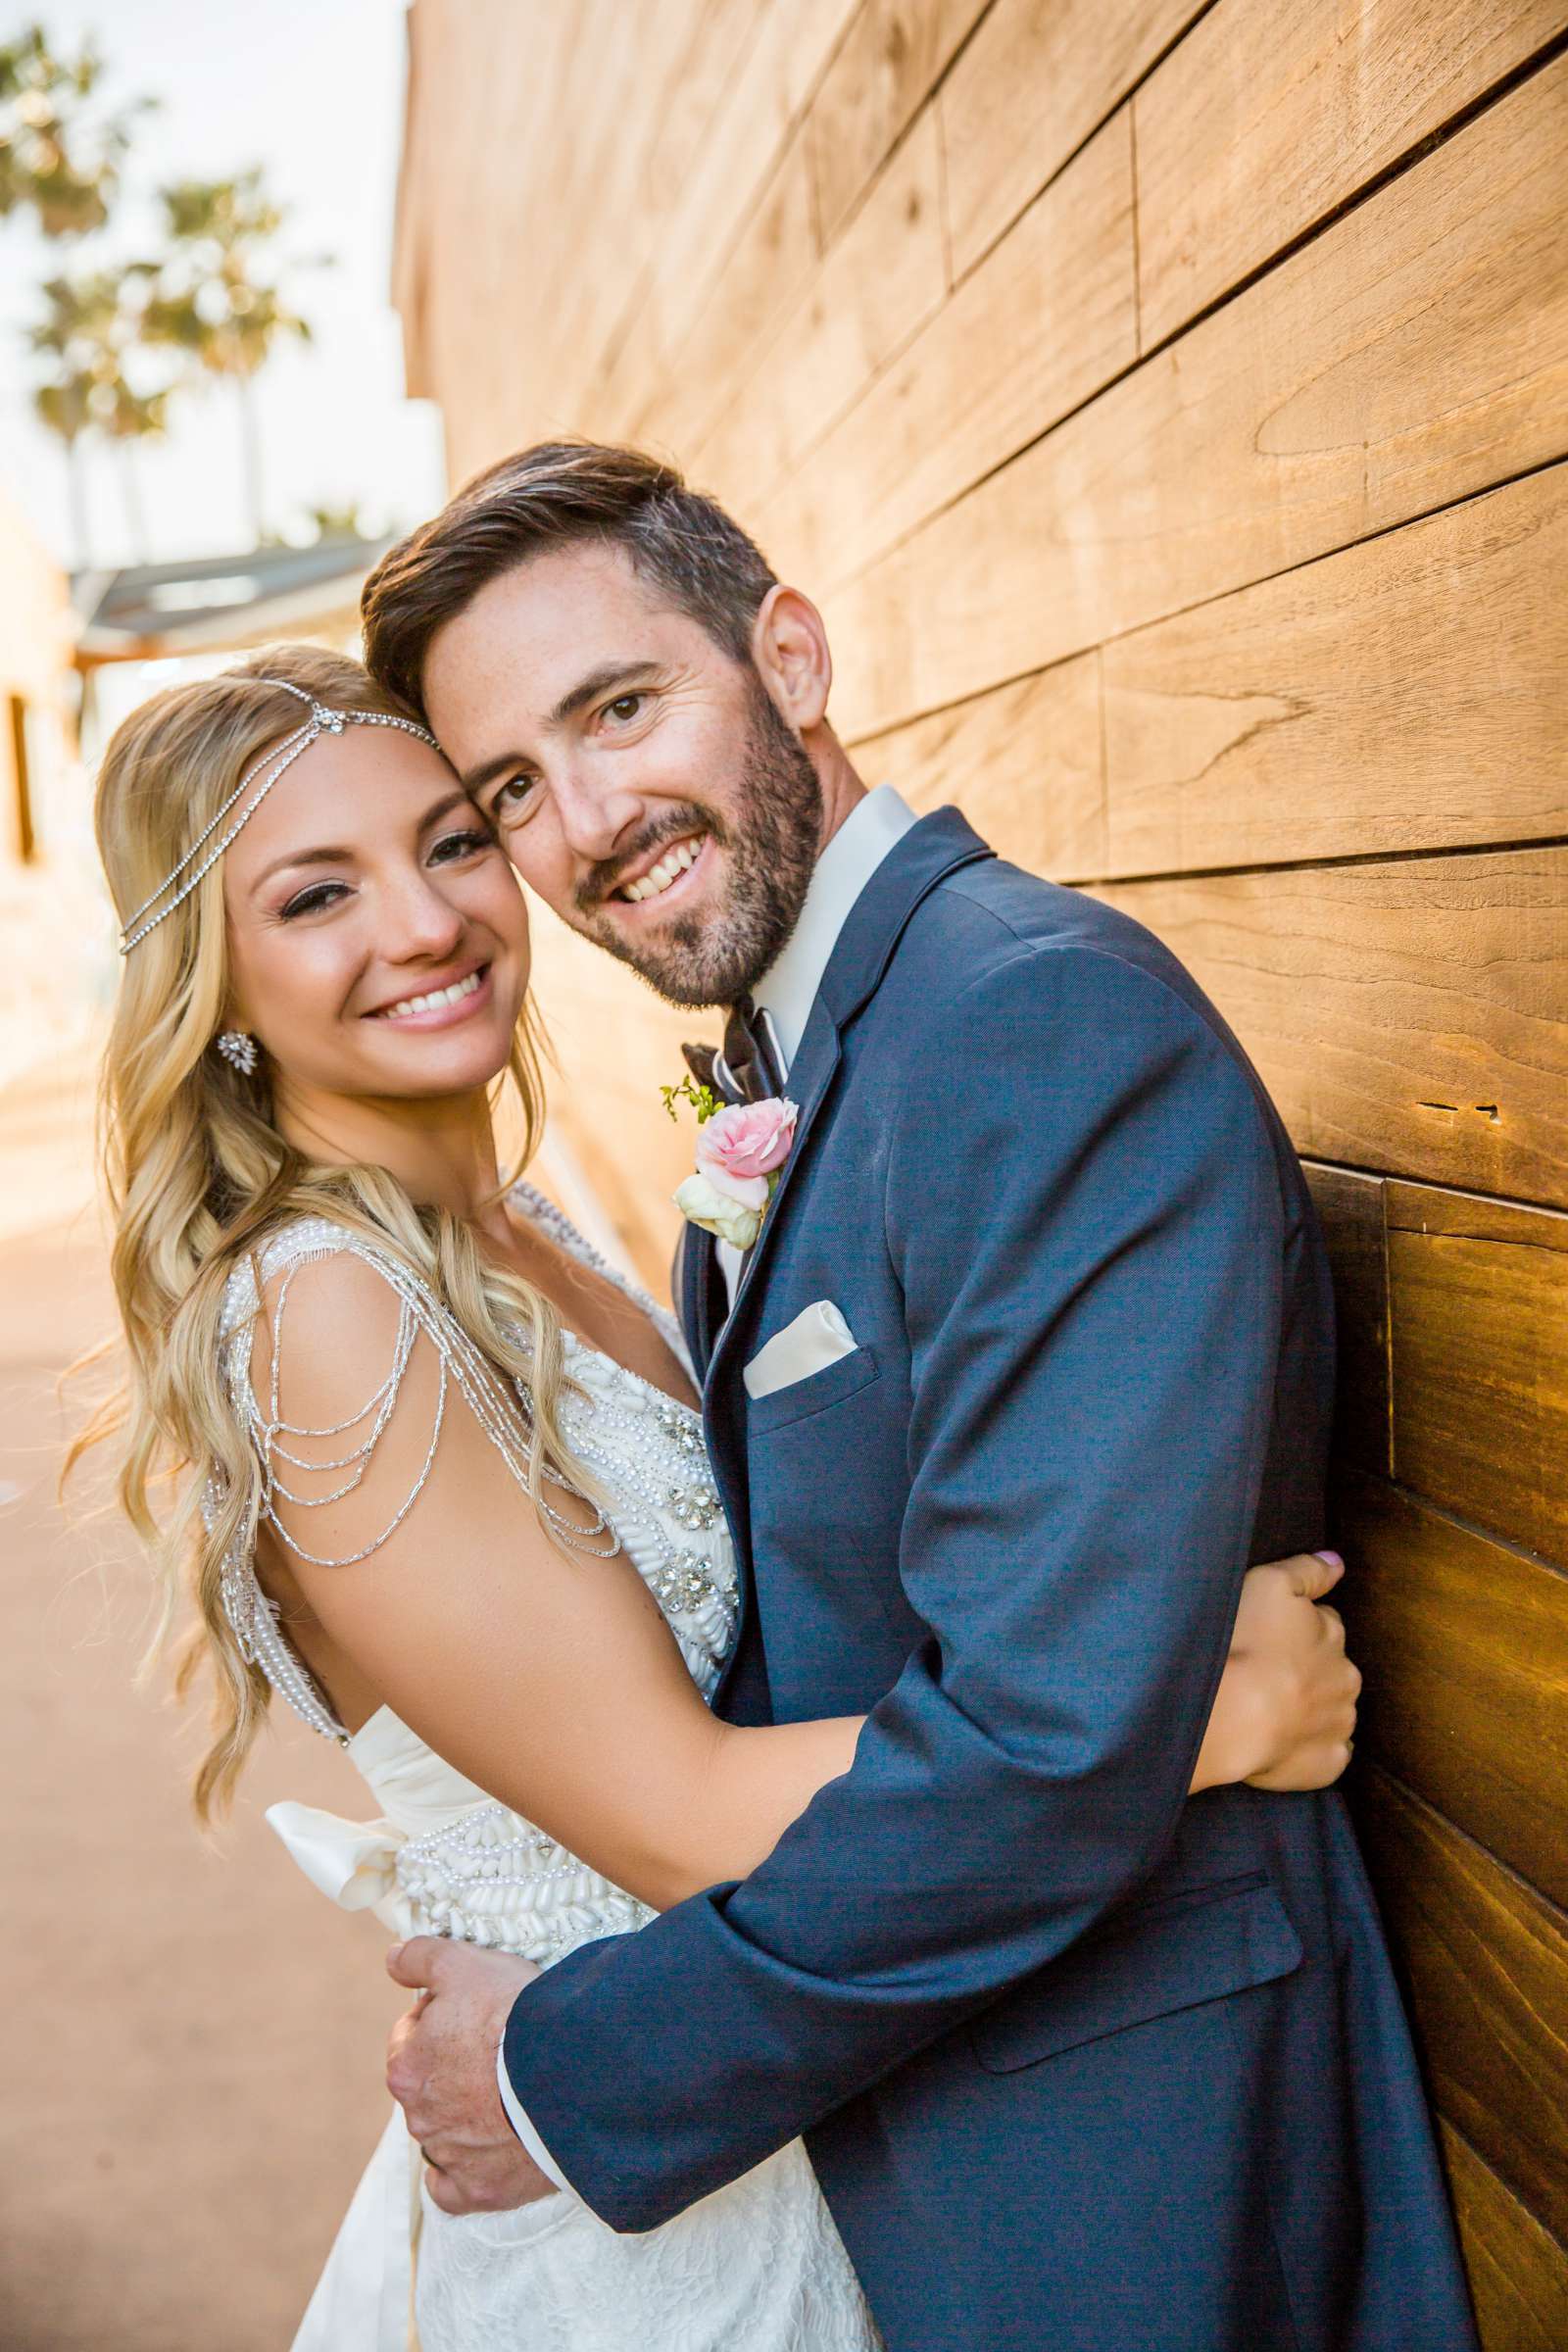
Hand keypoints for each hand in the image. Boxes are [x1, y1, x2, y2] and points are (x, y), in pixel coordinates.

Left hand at [385, 1937, 553, 2215]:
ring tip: (509, 2092)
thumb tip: (391, 1959)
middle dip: (453, 2067)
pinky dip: (462, 2174)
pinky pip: (454, 2190)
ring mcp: (450, 2158)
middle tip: (498, 2048)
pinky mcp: (482, 2190)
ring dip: (465, 2114)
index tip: (475, 2010)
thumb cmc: (515, 2015)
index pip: (411, 2036)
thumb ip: (419, 1957)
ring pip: (444, 2133)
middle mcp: (419, 2118)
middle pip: (429, 2084)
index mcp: (407, 2067)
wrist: (570, 2073)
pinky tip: (481, 2155)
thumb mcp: (464, 1963)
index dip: (441, 2016)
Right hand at [1230, 1550, 1361, 1790]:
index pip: (1325, 1623)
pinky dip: (1312, 1750)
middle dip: (1309, 1669)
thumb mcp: (1270, 1584)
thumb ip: (1308, 1569)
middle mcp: (1345, 1679)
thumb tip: (1338, 1562)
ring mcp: (1338, 1724)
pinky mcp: (1327, 1765)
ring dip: (1311, 1709)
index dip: (1297, 1627)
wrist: (1232, 1714)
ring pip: (1332, 1711)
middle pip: (1331, 1668)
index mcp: (1333, 1635)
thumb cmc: (1245, 1643)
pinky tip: (1284, 1743)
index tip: (1272, 1634)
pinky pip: (1327, 1756)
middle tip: (1267, 1672)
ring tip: (1268, 1709)